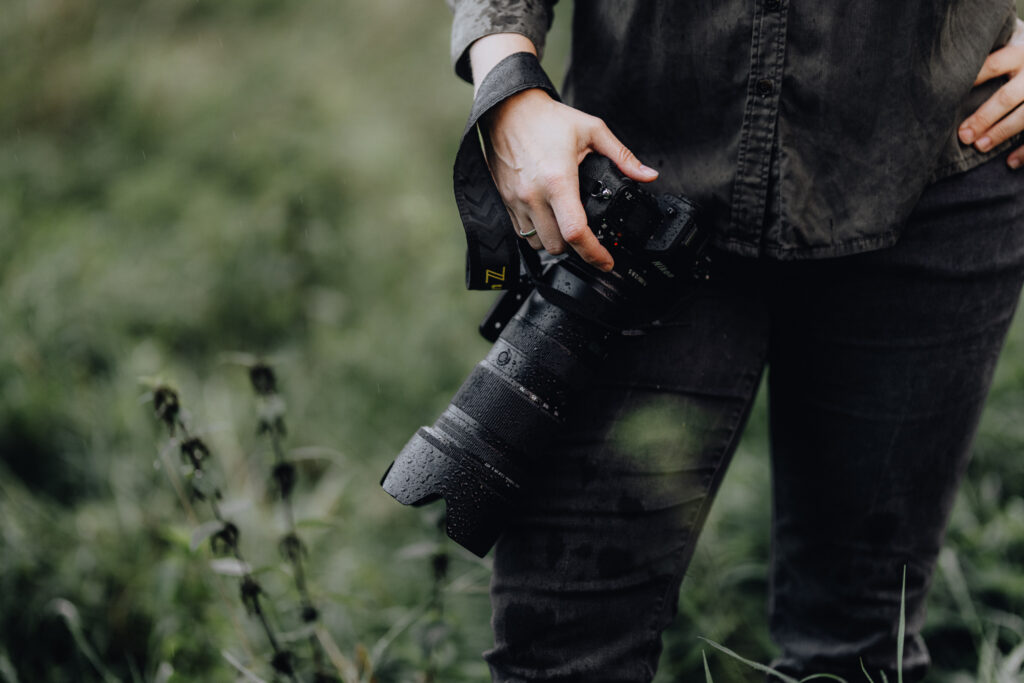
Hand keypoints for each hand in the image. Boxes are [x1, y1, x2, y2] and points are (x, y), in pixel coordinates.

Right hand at [468, 33, 656, 270]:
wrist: (507, 110)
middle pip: (558, 246)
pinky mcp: (504, 201)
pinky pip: (522, 233)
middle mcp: (534, 195)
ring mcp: (516, 200)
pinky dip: (537, 234)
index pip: (576, 232)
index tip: (607, 261)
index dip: (594, 254)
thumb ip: (623, 156)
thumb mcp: (592, 130)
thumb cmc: (547, 119)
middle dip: (576, 248)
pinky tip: (548, 218)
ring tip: (567, 226)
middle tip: (588, 236)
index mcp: (558, 179)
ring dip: (555, 242)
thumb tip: (648, 175)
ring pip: (538, 244)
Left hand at [959, 21, 1023, 168]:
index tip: (945, 96)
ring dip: (1001, 133)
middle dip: (983, 118)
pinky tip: (1010, 163)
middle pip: (1006, 97)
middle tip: (962, 135)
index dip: (970, 80)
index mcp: (1020, 53)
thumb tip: (944, 65)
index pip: (992, 65)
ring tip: (980, 147)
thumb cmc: (1022, 60)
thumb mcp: (1014, 49)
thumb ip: (991, 56)